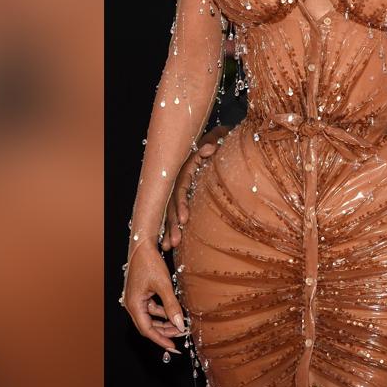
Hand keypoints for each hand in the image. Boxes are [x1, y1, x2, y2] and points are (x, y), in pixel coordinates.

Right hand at [121, 240, 185, 353]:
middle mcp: (133, 304)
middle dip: (164, 332)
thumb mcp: (164, 285)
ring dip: (164, 322)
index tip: (173, 347)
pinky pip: (152, 308)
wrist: (143, 246)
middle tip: (180, 334)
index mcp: (134, 305)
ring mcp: (136, 299)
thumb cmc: (150, 263)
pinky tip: (174, 312)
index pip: (147, 330)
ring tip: (180, 324)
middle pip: (148, 326)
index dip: (160, 340)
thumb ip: (172, 306)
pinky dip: (163, 312)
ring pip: (151, 317)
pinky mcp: (141, 294)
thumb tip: (180, 325)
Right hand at [161, 126, 227, 250]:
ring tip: (169, 248)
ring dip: (169, 230)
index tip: (184, 219)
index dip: (181, 204)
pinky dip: (170, 229)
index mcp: (186, 169)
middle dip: (172, 224)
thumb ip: (213, 142)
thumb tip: (210, 148)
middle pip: (172, 204)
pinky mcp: (182, 198)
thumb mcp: (217, 138)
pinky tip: (168, 246)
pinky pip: (173, 215)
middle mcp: (179, 181)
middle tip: (175, 242)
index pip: (180, 189)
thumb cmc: (218, 140)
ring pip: (169, 212)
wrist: (216, 140)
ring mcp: (179, 190)